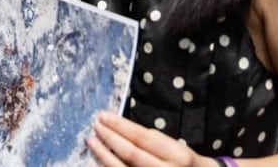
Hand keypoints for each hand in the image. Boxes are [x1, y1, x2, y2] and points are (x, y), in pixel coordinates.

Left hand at [88, 111, 215, 166]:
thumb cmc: (185, 164)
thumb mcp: (177, 148)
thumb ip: (153, 141)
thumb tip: (122, 128)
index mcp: (178, 154)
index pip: (142, 137)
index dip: (120, 125)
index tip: (103, 115)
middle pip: (131, 153)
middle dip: (110, 137)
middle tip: (95, 125)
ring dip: (104, 154)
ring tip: (92, 141)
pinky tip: (101, 160)